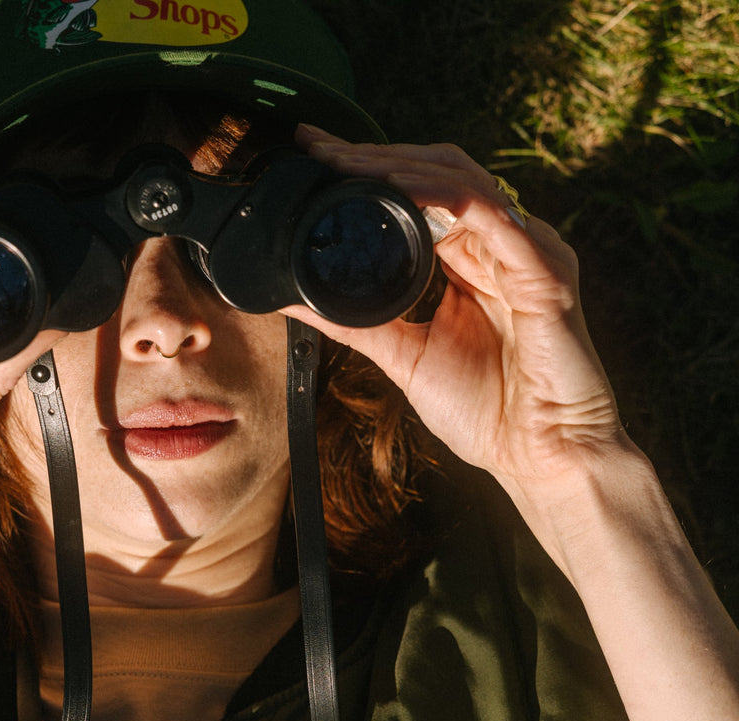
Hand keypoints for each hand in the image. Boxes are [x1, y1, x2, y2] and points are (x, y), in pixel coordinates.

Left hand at [291, 125, 625, 498]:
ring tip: (346, 161)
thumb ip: (353, 323)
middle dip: (375, 155)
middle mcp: (500, 246)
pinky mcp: (545, 269)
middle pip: (437, 173)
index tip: (315, 157)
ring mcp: (526, 251)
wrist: (538, 457)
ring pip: (462, 180)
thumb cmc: (486, 412)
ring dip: (400, 166)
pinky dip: (443, 195)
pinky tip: (399, 189)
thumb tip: (292, 301)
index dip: (369, 171)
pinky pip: (491, 214)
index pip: (420, 195)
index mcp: (471, 263)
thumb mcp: (404, 356)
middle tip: (319, 146)